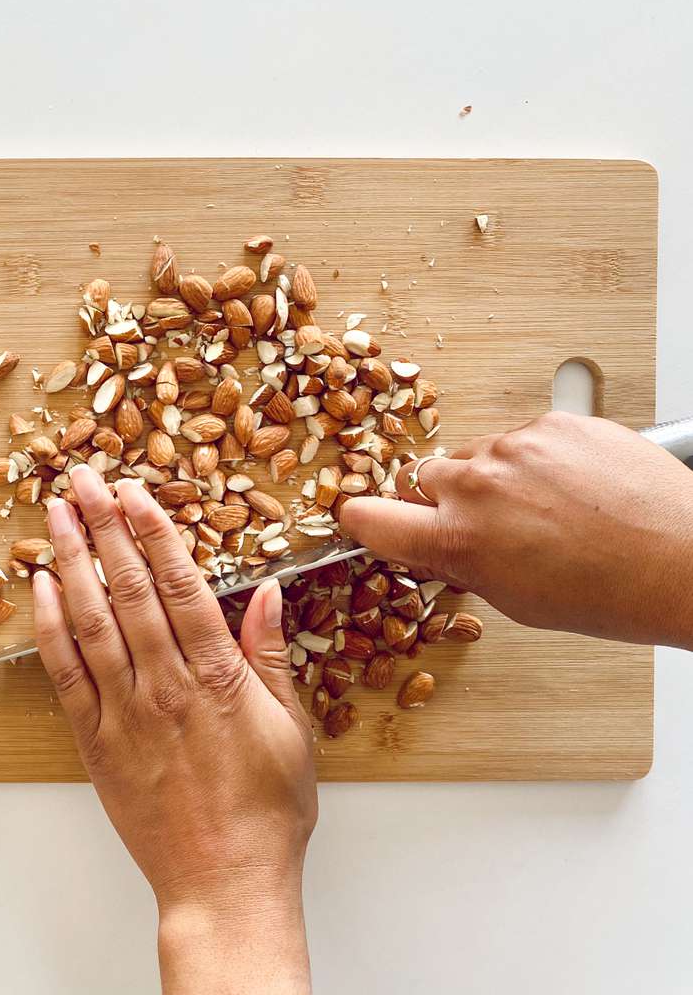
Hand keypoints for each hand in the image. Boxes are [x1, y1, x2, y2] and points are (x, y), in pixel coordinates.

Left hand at [34, 466, 315, 994]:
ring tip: (54, 515)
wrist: (225, 884)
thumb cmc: (266, 815)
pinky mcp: (96, 743)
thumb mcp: (292, 730)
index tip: (134, 490)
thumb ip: (270, 657)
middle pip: (130, 589)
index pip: (181, 584)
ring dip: (70, 562)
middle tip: (82, 479)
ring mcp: (126, 714)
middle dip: (103, 527)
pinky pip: (65, 675)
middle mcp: (166, 687)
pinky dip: (49, 628)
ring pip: (91, 621)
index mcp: (219, 678)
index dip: (153, 530)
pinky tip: (40, 590)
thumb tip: (264, 593)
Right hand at [339, 411, 692, 649]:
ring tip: (549, 507)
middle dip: (446, 499)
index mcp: (457, 539)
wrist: (685, 557)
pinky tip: (574, 488)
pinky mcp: (554, 422)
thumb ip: (462, 565)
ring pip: (478, 454)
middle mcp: (477, 485)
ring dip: (498, 476)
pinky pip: (526, 436)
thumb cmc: (612, 590)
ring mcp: (516, 446)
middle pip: (424, 478)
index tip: (364, 519)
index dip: (363, 519)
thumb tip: (439, 546)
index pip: (369, 518)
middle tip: (491, 523)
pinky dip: (541, 458)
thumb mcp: (516, 601)